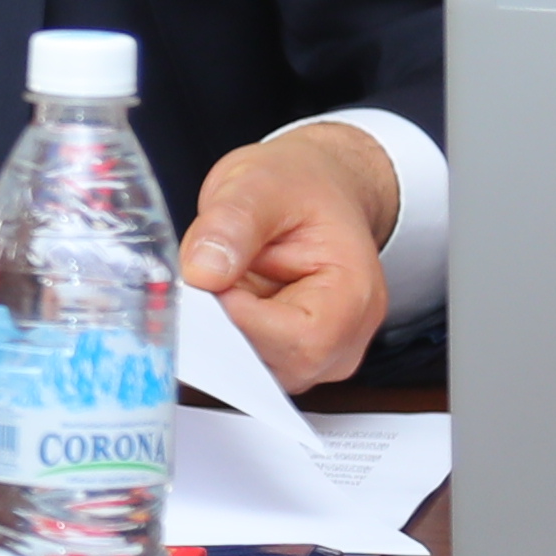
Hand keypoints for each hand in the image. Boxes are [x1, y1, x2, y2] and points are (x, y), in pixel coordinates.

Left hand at [176, 121, 400, 392]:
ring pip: (252, 372)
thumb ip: (231, 223)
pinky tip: (215, 298)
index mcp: (355, 294)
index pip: (301, 339)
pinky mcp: (285, 356)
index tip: (211, 280)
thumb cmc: (300, 187)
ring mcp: (316, 354)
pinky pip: (243, 366)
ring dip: (219, 332)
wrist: (312, 188)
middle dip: (225, 328)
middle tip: (200, 280)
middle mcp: (344, 337)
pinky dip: (219, 336)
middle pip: (276, 364)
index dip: (245, 317)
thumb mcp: (260, 183)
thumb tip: (203, 272)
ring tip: (215, 279)